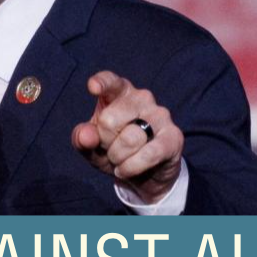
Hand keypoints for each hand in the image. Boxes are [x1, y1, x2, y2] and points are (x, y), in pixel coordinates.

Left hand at [71, 71, 184, 203]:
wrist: (145, 174)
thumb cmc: (115, 150)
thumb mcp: (92, 146)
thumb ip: (83, 138)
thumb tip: (86, 135)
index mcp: (120, 93)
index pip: (111, 82)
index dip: (102, 83)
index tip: (93, 87)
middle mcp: (142, 98)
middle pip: (109, 120)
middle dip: (104, 142)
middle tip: (111, 148)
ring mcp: (160, 115)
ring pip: (129, 139)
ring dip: (118, 158)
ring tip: (121, 159)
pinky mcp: (174, 136)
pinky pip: (148, 154)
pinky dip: (131, 167)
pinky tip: (126, 170)